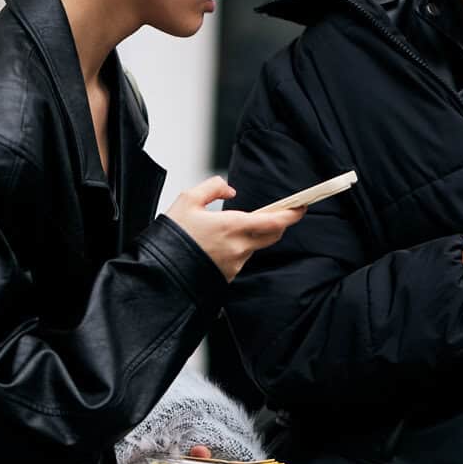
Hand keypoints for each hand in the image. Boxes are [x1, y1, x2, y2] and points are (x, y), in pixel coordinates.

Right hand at [165, 177, 304, 280]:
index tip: (301, 207)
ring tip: (226, 229)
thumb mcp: (187, 199)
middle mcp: (239, 247)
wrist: (161, 272)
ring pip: (254, 246)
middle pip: (272, 235)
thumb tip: (230, 190)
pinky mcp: (229, 276)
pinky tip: (217, 245)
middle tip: (274, 213)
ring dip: (250, 236)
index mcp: (232, 226)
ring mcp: (235, 264)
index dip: (292, 214)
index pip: (274, 221)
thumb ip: (213, 188)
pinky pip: (240, 258)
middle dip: (277, 224)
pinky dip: (236, 248)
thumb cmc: (172, 237)